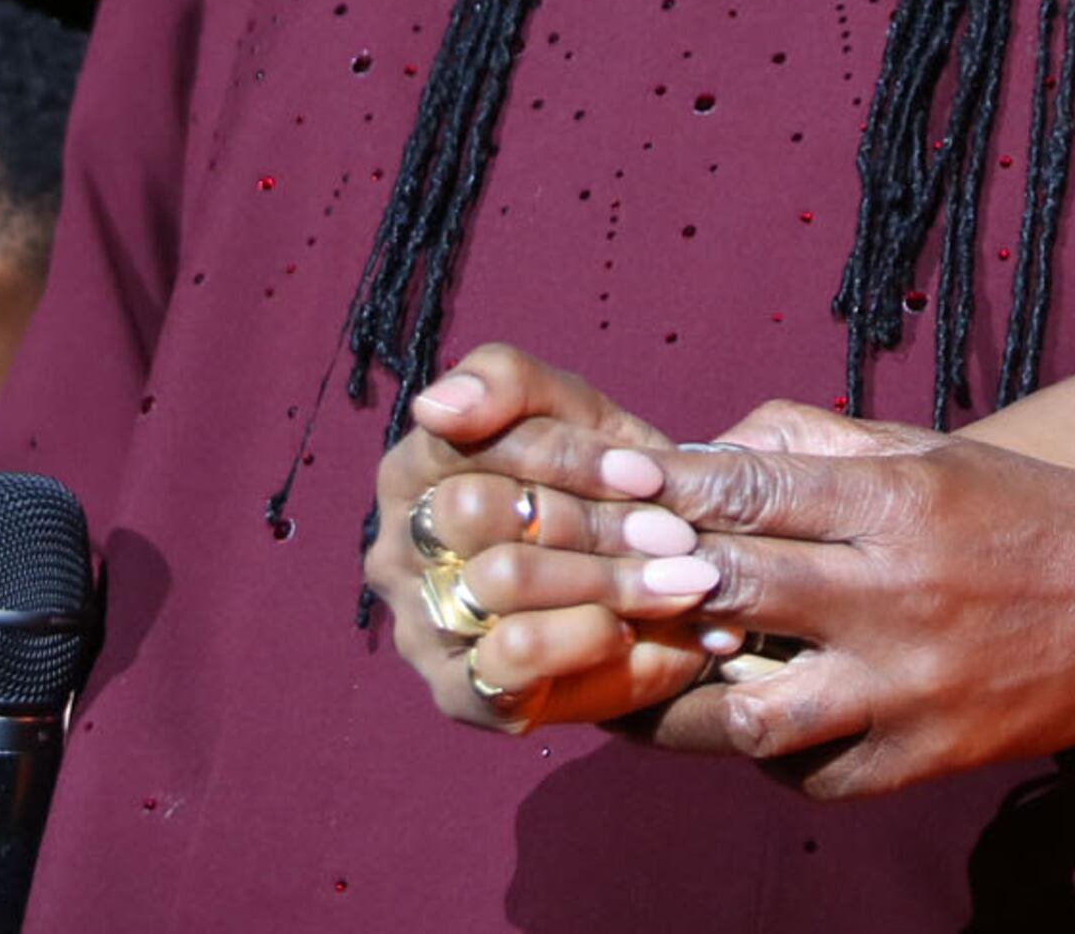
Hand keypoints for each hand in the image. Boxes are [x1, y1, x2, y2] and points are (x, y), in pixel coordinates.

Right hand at [364, 343, 733, 730]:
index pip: (466, 438)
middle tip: (674, 537)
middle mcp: (397, 548)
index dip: (567, 455)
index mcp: (412, 468)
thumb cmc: (601, 485)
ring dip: (606, 578)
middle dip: (593, 519)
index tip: (648, 477)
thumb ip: (506, 382)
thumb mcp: (572, 411)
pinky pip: (510, 659)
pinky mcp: (455, 692)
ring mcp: (420, 624)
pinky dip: (584, 638)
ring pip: (500, 580)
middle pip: (478, 510)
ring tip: (677, 582)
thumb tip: (437, 405)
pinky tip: (628, 630)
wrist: (653, 582)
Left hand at [624, 401, 1074, 797]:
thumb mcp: (931, 450)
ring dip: (691, 698)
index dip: (665, 492)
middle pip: (728, 590)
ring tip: (655, 681)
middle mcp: (896, 592)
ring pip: (753, 712)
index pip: (747, 488)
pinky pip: (813, 776)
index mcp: (898, 498)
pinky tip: (758, 723)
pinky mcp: (926, 760)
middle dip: (649, 587)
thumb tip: (711, 451)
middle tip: (601, 587)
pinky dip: (772, 756)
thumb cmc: (1028, 514)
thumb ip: (818, 442)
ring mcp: (909, 687)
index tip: (613, 495)